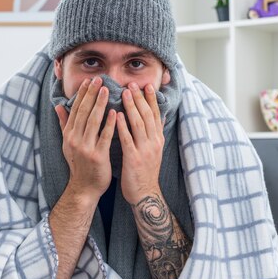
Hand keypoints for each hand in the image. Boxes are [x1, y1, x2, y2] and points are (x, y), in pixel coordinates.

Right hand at [55, 76, 116, 202]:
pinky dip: (110, 124)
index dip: (83, 94)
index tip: (90, 80)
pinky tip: (116, 112)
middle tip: (100, 79)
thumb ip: (64, 123)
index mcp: (69, 134)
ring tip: (107, 90)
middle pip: (83, 112)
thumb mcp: (68, 143)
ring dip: (100, 104)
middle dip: (91, 94)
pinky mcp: (97, 156)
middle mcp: (75, 139)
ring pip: (93, 121)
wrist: (84, 188)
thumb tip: (58, 105)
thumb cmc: (79, 164)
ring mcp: (85, 148)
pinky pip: (104, 137)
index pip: (76, 109)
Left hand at [117, 82, 164, 203]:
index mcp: (157, 140)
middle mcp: (154, 142)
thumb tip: (161, 117)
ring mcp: (145, 150)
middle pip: (147, 116)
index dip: (151, 100)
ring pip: (139, 124)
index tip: (146, 85)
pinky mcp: (134, 159)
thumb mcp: (154, 151)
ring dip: (132, 107)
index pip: (155, 115)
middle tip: (133, 83)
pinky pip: (127, 139)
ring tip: (125, 93)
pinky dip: (122, 126)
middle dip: (140, 98)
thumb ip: (156, 133)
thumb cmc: (145, 172)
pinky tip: (116, 115)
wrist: (145, 194)